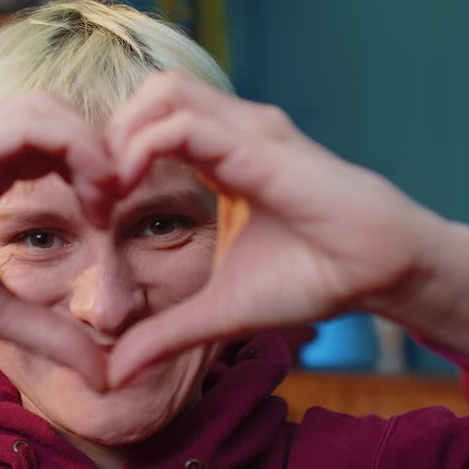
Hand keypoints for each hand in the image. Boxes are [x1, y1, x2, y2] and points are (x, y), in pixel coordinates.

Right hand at [0, 93, 117, 385]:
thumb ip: (50, 332)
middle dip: (103, 150)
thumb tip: (105, 374)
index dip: (98, 165)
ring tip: (109, 199)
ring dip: (94, 148)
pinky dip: (73, 150)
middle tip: (120, 204)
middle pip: (61, 111)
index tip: (115, 216)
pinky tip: (90, 196)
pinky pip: (28, 127)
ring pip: (49, 108)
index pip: (57, 134)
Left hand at [103, 74, 468, 385]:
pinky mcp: (260, 144)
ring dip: (119, 136)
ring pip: (161, 94)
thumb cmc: (311, 279)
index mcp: (221, 155)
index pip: (148, 124)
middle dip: (105, 136)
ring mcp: (248, 130)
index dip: (108, 160)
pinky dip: (142, 147)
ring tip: (105, 193)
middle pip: (148, 95)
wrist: (379, 272)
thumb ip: (166, 335)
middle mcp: (233, 130)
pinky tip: (127, 190)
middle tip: (89, 197)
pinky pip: (184, 124)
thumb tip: (117, 375)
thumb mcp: (219, 313)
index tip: (90, 213)